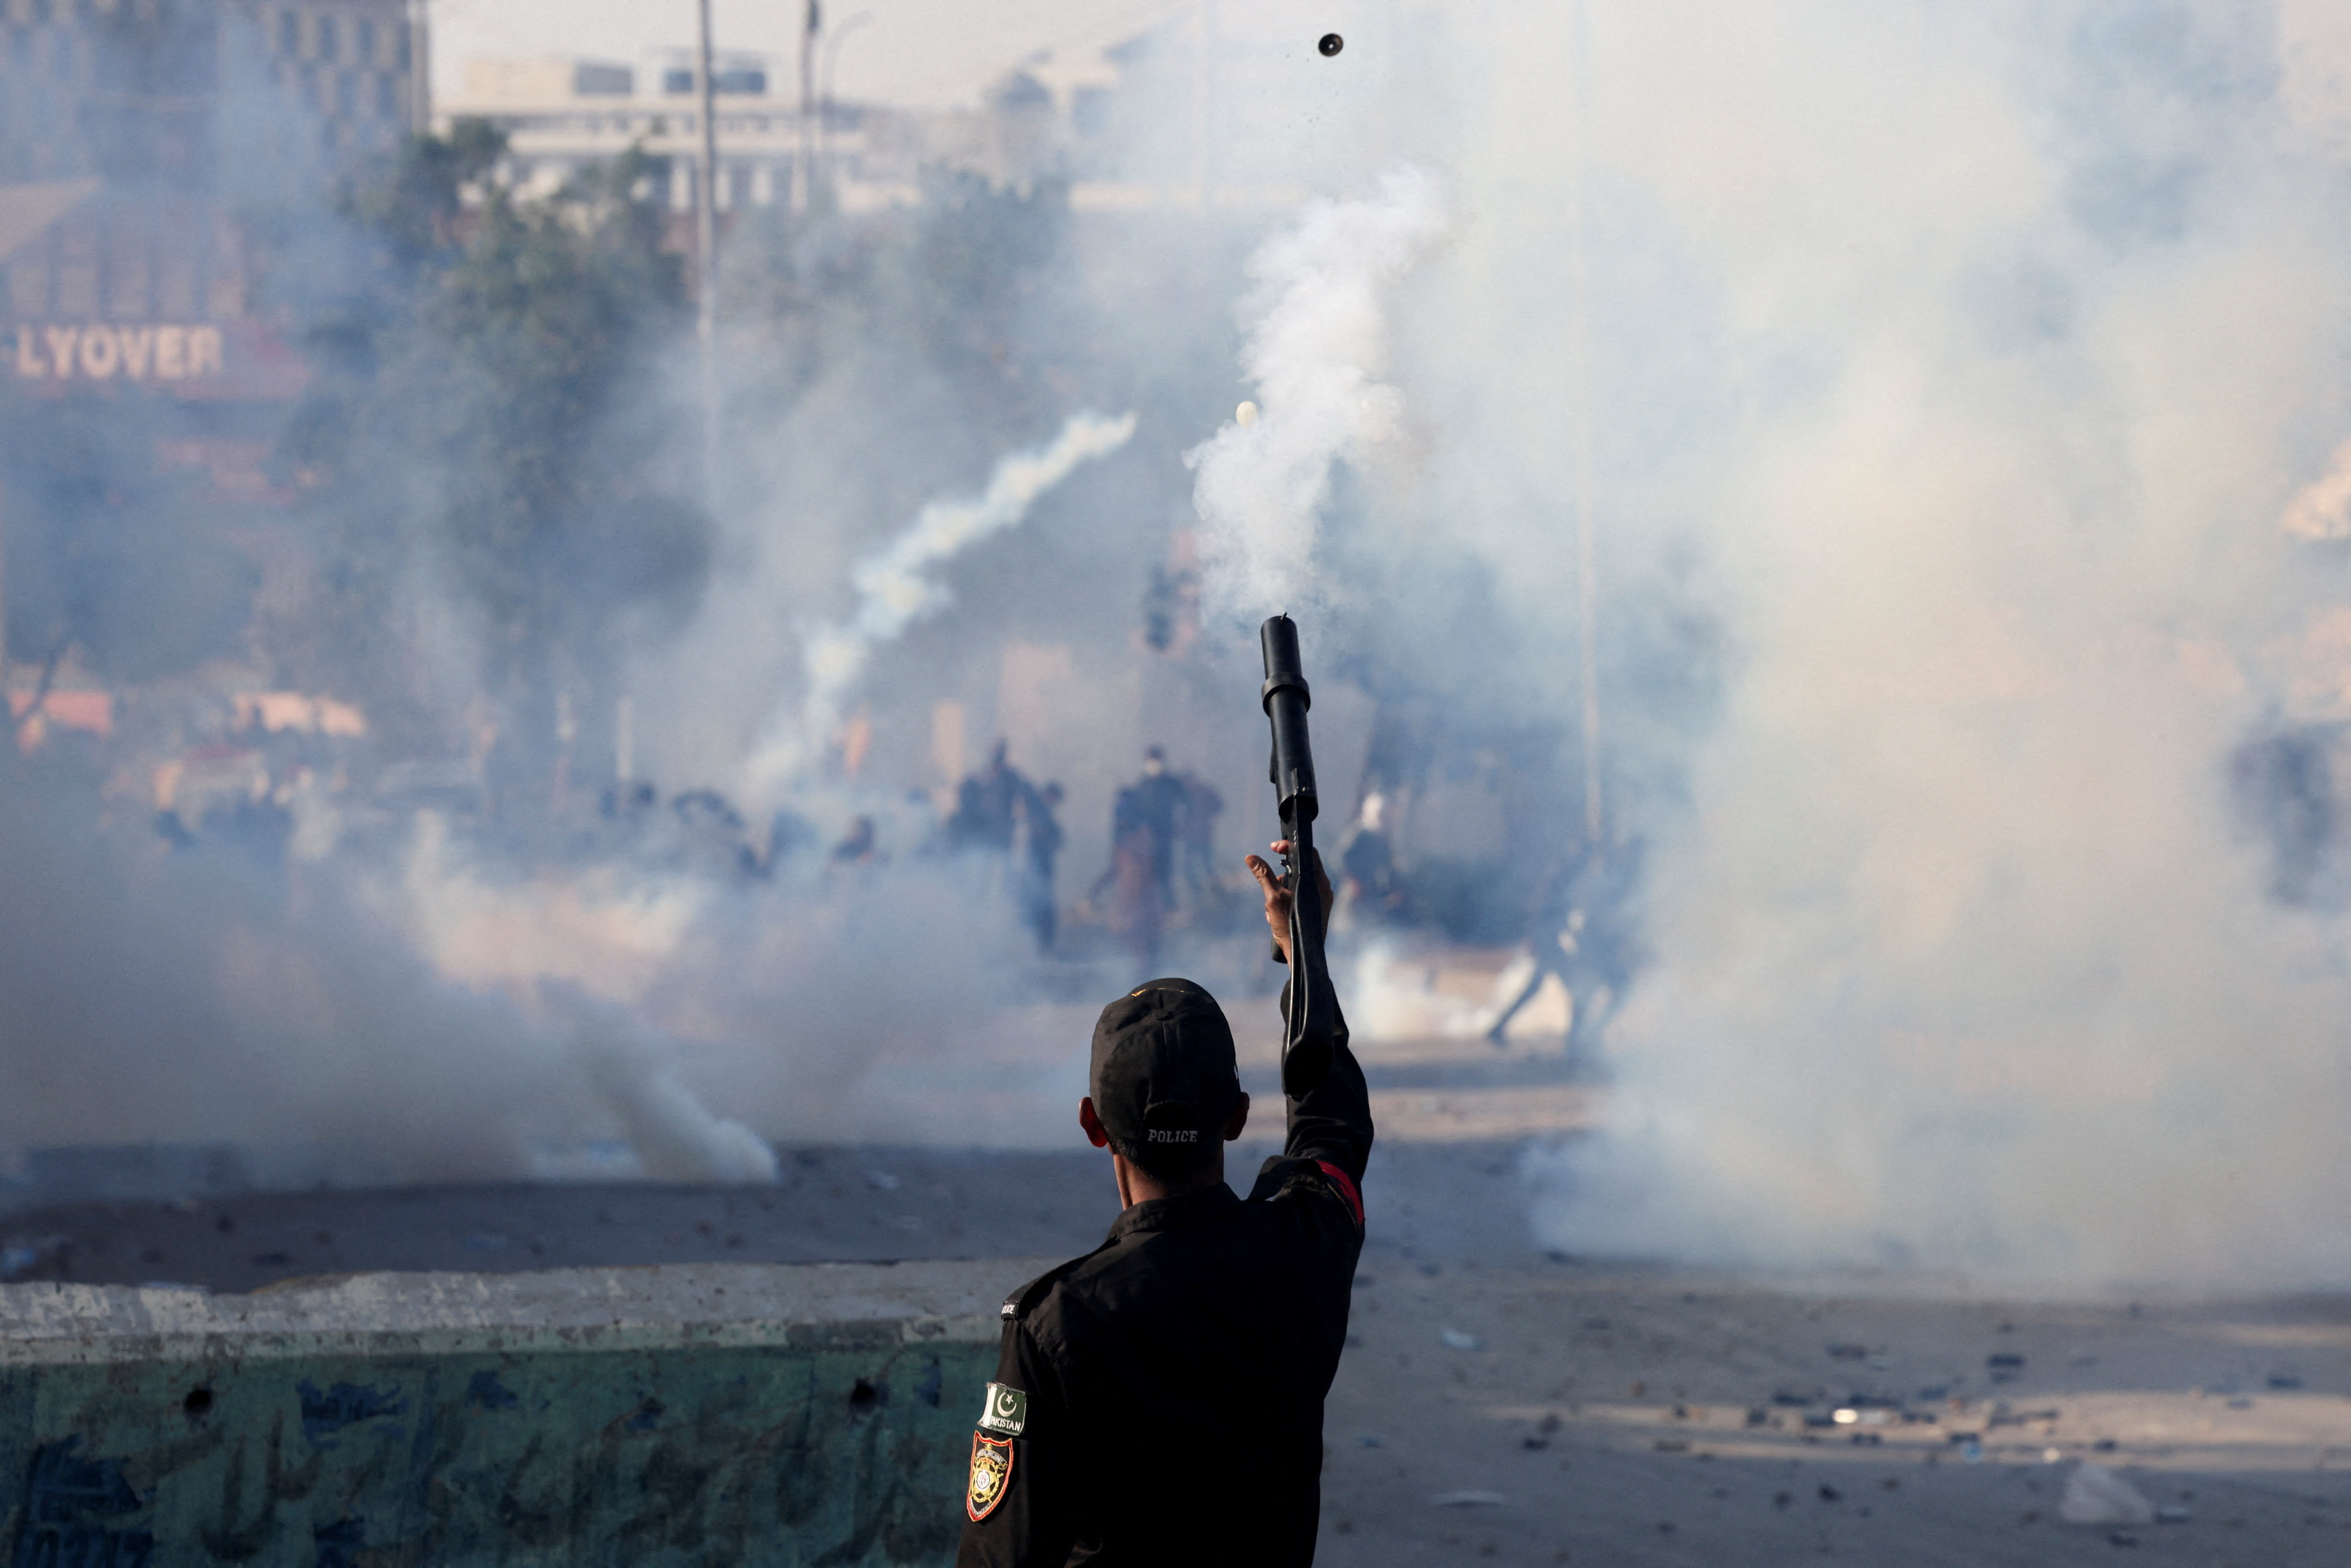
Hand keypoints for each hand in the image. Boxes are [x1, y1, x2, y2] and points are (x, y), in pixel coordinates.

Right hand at [1244, 840, 1332, 964]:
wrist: (1302, 956)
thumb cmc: (1291, 926)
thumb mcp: (1273, 898)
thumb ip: (1264, 875)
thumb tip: (1251, 857)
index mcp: (1318, 881)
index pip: (1306, 851)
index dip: (1288, 846)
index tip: (1273, 848)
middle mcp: (1323, 888)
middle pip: (1299, 868)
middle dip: (1279, 877)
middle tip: (1269, 890)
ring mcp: (1321, 899)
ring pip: (1296, 884)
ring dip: (1280, 892)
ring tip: (1271, 910)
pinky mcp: (1317, 909)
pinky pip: (1300, 896)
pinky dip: (1286, 900)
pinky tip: (1276, 916)